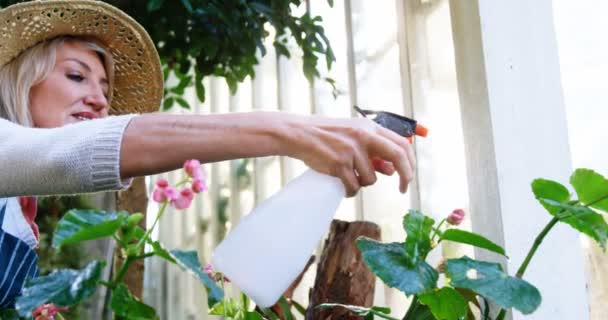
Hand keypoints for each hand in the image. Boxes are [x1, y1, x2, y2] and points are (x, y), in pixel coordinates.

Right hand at [279, 114, 415, 196]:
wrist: (299, 134)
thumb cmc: (327, 136)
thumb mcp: (353, 136)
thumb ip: (373, 150)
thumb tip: (393, 170)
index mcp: (369, 127)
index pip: (401, 143)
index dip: (410, 162)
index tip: (409, 175)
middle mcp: (363, 136)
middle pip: (397, 157)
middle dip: (405, 176)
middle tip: (403, 189)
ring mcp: (351, 150)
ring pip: (371, 178)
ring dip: (362, 183)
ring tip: (347, 175)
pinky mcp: (338, 164)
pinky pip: (353, 187)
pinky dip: (349, 190)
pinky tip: (341, 184)